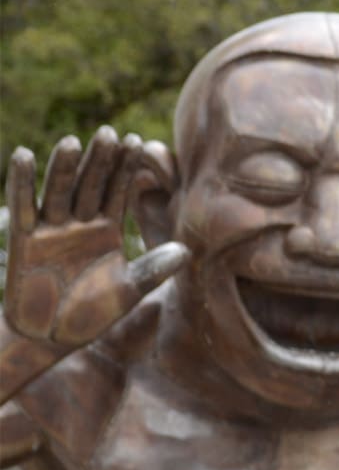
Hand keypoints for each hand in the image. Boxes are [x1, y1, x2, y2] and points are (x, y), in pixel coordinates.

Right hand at [5, 128, 187, 349]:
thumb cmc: (93, 315)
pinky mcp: (25, 240)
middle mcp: (80, 224)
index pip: (118, 192)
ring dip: (66, 167)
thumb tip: (186, 250)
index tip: (139, 142)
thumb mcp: (129, 290)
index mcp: (107, 230)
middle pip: (92, 185)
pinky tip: (25, 155)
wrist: (53, 337)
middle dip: (101, 161)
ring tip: (75, 141)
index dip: (126, 169)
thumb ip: (153, 270)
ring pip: (60, 191)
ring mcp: (52, 230)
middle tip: (111, 132)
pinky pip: (24, 207)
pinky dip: (23, 183)